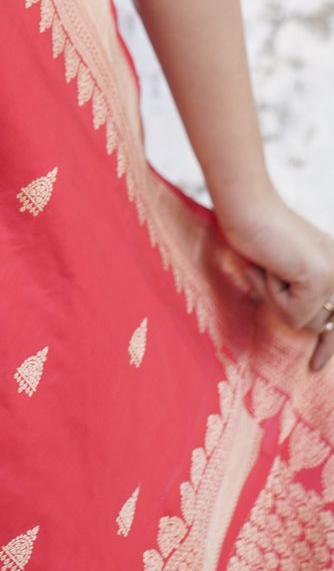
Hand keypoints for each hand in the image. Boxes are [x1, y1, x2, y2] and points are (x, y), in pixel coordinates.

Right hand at [217, 186, 333, 372]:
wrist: (246, 205)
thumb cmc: (255, 231)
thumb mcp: (283, 268)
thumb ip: (299, 291)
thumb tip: (306, 327)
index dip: (327, 345)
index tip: (315, 365)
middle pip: (318, 324)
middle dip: (285, 307)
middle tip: (265, 271)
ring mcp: (333, 276)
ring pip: (304, 322)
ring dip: (275, 298)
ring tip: (267, 265)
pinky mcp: (318, 280)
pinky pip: (292, 314)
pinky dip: (271, 294)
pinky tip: (267, 266)